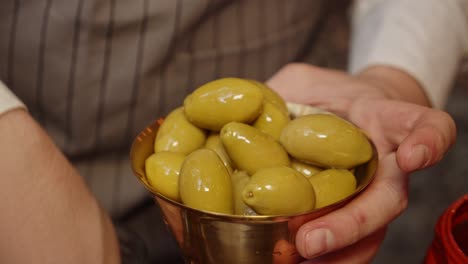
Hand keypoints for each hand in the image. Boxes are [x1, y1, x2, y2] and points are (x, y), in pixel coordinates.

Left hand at [266, 63, 455, 262]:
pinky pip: (350, 242)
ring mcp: (373, 193)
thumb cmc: (328, 97)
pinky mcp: (354, 214)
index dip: (428, 140)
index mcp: (384, 121)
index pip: (422, 124)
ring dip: (338, 250)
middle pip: (388, 198)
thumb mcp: (303, 82)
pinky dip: (330, 257)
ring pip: (372, 231)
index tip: (413, 157)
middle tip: (310, 240)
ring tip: (297, 257)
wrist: (345, 116)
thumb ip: (282, 90)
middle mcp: (388, 164)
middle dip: (352, 223)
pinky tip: (294, 261)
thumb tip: (236, 108)